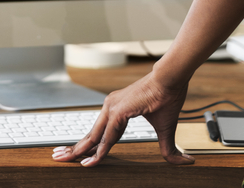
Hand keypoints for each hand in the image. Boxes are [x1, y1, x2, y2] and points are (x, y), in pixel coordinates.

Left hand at [51, 70, 194, 167]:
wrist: (172, 80)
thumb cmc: (167, 97)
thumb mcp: (165, 129)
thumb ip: (168, 148)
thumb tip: (184, 162)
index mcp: (117, 110)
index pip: (100, 133)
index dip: (89, 147)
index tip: (79, 157)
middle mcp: (111, 107)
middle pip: (90, 134)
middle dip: (74, 148)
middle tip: (59, 158)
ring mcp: (113, 107)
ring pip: (95, 135)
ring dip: (81, 149)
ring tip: (68, 160)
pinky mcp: (119, 109)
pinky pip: (107, 134)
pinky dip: (100, 148)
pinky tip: (93, 160)